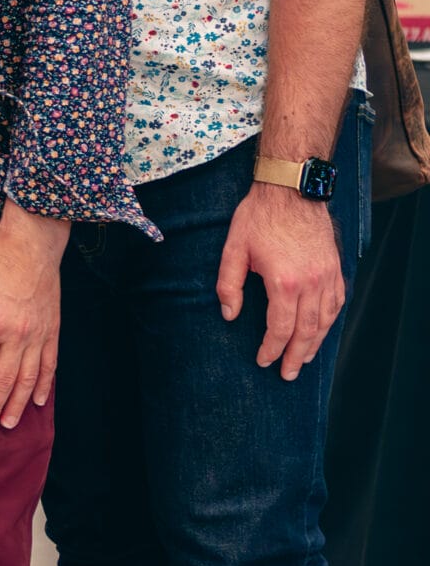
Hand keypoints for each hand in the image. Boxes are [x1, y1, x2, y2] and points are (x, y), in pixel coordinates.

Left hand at [0, 204, 68, 431]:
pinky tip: (39, 401)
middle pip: (5, 380)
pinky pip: (50, 365)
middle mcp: (18, 336)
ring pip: (29, 379)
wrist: (30, 247)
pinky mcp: (52, 332)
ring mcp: (39, 336)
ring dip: (19, 404)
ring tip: (10, 423)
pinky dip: (44, 386)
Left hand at [217, 181, 345, 379]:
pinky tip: (321, 331)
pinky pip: (336, 303)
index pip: (280, 328)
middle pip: (306, 332)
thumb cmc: (258, 217)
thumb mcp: (233, 249)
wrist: (291, 190)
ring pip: (325, 321)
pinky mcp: (335, 269)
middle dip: (295, 356)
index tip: (263, 361)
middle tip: (287, 374)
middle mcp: (311, 284)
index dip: (272, 349)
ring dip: (315, 344)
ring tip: (303, 360)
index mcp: (284, 282)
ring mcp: (327, 277)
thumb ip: (228, 285)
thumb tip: (229, 315)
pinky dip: (329, 322)